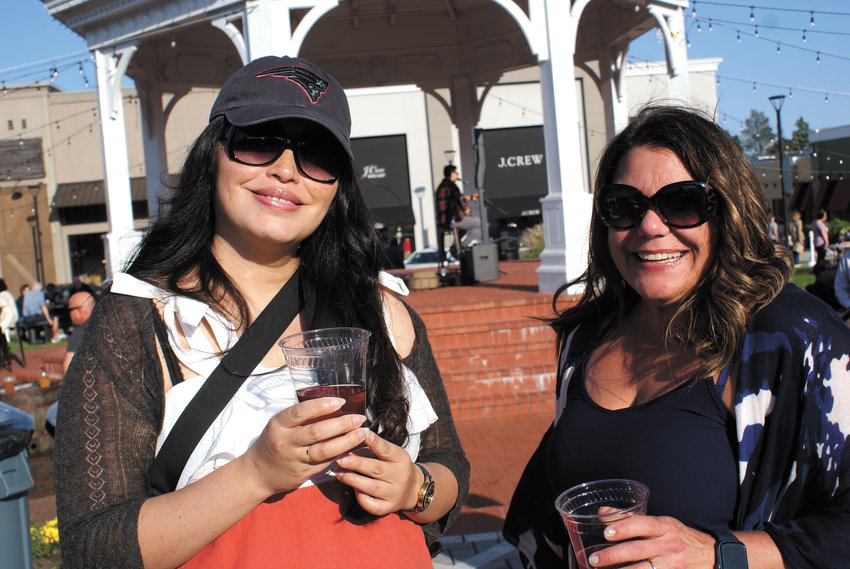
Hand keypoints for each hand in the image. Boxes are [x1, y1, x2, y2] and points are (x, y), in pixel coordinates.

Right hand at [242, 397, 367, 496]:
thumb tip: (334, 405)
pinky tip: (353, 447)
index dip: (322, 406)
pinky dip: (340, 454)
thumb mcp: (280, 425)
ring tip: (362, 433)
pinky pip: (325, 462)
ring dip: (346, 441)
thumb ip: (301, 418)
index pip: (301, 412)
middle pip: (316, 432)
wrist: (258, 473)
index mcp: (278, 425)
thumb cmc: (274, 442)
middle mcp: (285, 442)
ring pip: (324, 450)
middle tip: (359, 418)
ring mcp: (294, 459)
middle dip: (341, 424)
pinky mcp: (303, 473)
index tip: (341, 401)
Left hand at [333, 430, 420, 515]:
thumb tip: (351, 445)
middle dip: (357, 464)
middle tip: (340, 459)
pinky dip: (360, 496)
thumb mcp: (391, 454)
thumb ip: (373, 449)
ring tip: (338, 473)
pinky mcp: (388, 508)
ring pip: (372, 487)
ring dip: (352, 479)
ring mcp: (395, 494)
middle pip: (376, 469)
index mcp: (401, 459)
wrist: (413, 490)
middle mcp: (400, 476)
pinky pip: (371, 504)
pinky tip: (353, 488)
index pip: (386, 450)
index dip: (375, 442)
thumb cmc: (395, 467)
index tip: (362, 434)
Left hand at [588, 514, 715, 568]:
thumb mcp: (660, 524)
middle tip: (595, 558)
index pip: (643, 524)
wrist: (711, 556)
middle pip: (638, 550)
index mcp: (665, 527)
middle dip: (614, 555)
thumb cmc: (680, 538)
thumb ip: (630, 518)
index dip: (624, 528)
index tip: (606, 532)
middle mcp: (668, 545)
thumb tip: (602, 513)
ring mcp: (671, 564)